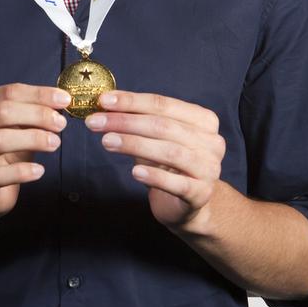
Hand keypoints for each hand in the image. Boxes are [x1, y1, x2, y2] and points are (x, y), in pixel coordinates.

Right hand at [0, 83, 69, 222]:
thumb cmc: (3, 153)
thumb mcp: (16, 128)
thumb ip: (32, 112)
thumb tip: (61, 101)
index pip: (7, 92)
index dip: (38, 94)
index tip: (64, 99)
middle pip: (1, 112)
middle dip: (37, 114)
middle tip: (61, 123)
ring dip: (33, 139)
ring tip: (55, 143)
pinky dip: (22, 171)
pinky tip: (39, 171)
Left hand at [85, 91, 224, 231]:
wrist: (187, 205)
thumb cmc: (168, 165)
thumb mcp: (154, 138)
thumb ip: (137, 120)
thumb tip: (105, 106)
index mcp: (203, 120)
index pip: (164, 104)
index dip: (132, 101)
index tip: (103, 101)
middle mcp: (212, 141)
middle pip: (164, 126)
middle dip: (126, 122)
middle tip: (96, 122)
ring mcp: (209, 168)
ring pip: (170, 152)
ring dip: (134, 144)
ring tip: (106, 142)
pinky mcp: (202, 194)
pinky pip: (177, 183)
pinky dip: (155, 176)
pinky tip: (134, 172)